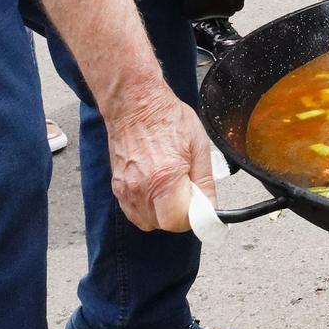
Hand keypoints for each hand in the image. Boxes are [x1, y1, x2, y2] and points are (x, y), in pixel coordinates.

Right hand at [106, 90, 216, 232]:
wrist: (135, 104)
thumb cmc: (166, 118)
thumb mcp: (199, 146)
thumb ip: (205, 182)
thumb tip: (211, 208)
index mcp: (165, 178)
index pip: (179, 221)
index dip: (194, 216)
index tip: (200, 206)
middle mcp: (141, 189)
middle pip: (163, 225)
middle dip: (179, 215)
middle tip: (187, 193)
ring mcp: (126, 190)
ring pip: (147, 222)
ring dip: (162, 213)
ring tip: (171, 188)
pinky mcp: (117, 187)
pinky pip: (134, 212)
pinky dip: (147, 208)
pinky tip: (156, 188)